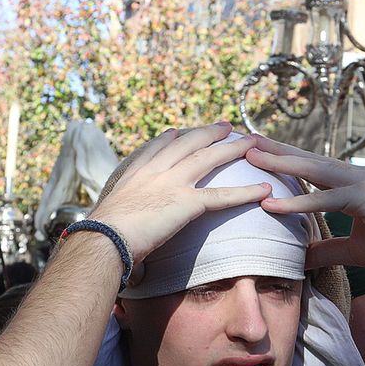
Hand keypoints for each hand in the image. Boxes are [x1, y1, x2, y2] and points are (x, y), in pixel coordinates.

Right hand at [89, 123, 268, 267]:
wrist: (103, 239)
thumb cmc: (100, 237)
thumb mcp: (108, 218)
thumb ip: (119, 218)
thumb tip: (114, 233)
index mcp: (134, 174)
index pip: (155, 149)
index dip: (170, 139)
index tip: (178, 131)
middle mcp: (154, 171)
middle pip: (187, 144)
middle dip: (208, 133)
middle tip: (225, 126)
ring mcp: (172, 183)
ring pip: (209, 159)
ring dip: (233, 149)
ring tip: (253, 142)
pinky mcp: (186, 203)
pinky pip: (222, 196)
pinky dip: (246, 192)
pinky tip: (264, 189)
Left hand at [245, 136, 364, 280]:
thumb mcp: (352, 249)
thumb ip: (325, 250)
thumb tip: (300, 260)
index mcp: (351, 183)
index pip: (310, 166)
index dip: (283, 158)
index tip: (255, 151)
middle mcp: (355, 176)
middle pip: (306, 159)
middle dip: (274, 149)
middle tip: (243, 139)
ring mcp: (361, 183)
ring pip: (313, 170)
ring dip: (279, 164)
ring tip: (249, 157)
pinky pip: (325, 200)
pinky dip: (297, 204)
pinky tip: (270, 204)